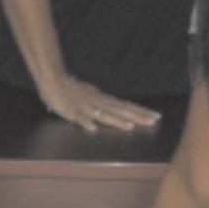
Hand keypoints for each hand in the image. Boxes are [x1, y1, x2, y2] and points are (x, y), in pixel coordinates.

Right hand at [38, 72, 160, 131]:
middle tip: (154, 121)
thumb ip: (100, 105)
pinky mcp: (70, 110)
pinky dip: (85, 122)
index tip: (156, 116)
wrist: (52, 78)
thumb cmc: (71, 89)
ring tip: (130, 126)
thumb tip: (113, 111)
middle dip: (137, 116)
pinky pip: (78, 117)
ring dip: (116, 120)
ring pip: (102, 114)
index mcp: (102, 99)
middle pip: (119, 109)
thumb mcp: (90, 95)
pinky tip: (93, 128)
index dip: (140, 111)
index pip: (125, 105)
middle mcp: (97, 102)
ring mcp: (84, 106)